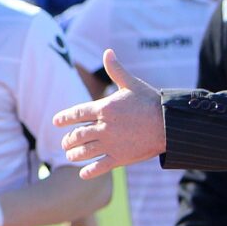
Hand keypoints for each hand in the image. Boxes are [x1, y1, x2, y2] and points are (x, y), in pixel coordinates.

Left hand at [54, 49, 164, 178]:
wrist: (170, 124)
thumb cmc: (151, 102)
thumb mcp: (131, 84)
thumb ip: (116, 70)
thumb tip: (107, 52)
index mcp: (104, 108)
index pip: (77, 113)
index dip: (64, 118)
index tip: (56, 122)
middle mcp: (104, 127)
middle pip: (78, 135)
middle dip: (68, 140)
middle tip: (64, 143)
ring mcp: (111, 144)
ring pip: (85, 151)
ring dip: (74, 154)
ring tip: (70, 156)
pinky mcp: (121, 158)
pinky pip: (100, 166)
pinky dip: (89, 171)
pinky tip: (83, 174)